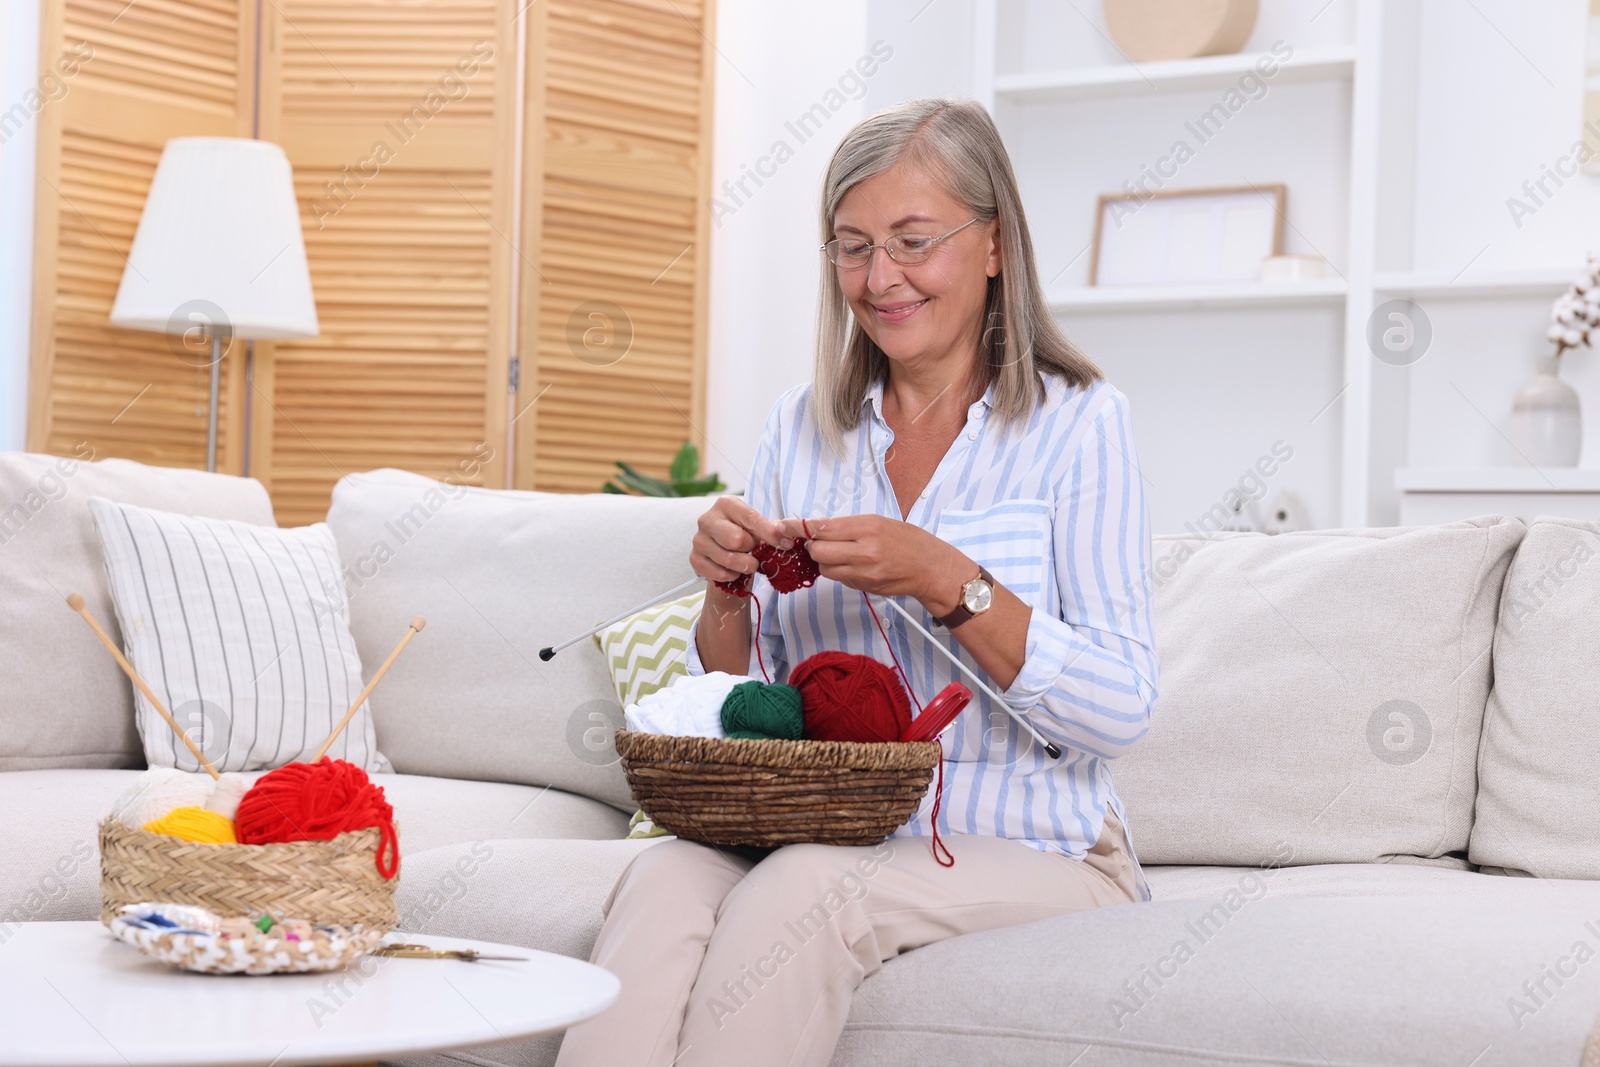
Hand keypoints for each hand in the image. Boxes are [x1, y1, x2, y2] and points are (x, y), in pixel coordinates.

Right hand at [691, 496, 792, 586]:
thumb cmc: (744, 534)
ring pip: (728, 559)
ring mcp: (698, 540)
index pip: (750, 519)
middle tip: (755, 552)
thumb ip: (769, 529)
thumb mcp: (757, 527)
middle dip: (752, 550)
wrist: (726, 552)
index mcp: (725, 504)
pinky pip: (719, 573)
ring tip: (748, 563)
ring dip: (744, 565)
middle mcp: (707, 519)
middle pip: (736, 540)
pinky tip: (734, 571)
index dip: (770, 533)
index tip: (786, 544)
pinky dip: (732, 575)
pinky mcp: (694, 559)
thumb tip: (784, 535)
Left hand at [778, 514, 970, 611]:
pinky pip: (838, 578)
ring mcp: (864, 571)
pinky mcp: (864, 585)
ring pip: (825, 568)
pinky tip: (851, 565)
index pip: (822, 527)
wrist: (929, 566)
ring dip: (824, 561)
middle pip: (818, 550)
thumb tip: (816, 528)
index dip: (798, 527)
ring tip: (839, 554)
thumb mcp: (877, 522)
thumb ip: (846, 526)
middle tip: (819, 543)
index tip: (781, 526)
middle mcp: (864, 549)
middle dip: (812, 547)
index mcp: (867, 526)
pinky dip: (837, 572)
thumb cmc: (906, 540)